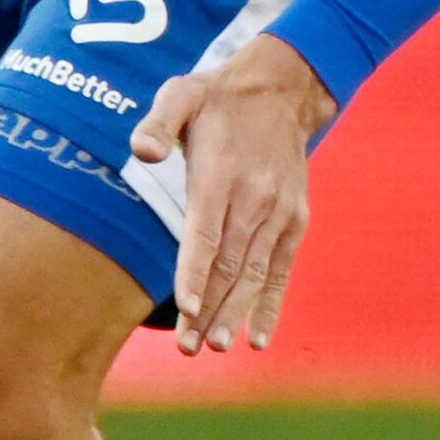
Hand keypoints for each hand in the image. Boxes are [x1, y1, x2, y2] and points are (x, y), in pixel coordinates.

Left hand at [130, 37, 334, 353]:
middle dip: (210, 310)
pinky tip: (258, 339)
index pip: (206, 234)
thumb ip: (158, 123)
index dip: (196, 274)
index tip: (187, 311)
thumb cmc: (218, 99)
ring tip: (217, 348)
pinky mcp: (295, 221)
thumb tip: (145, 153)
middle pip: (229, 264)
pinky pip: (281, 270)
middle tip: (190, 348)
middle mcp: (253, 199)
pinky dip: (271, 305)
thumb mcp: (180, 93)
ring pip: (255, 273)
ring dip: (236, 314)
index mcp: (220, 175)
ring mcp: (278, 213)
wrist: (283, 90)